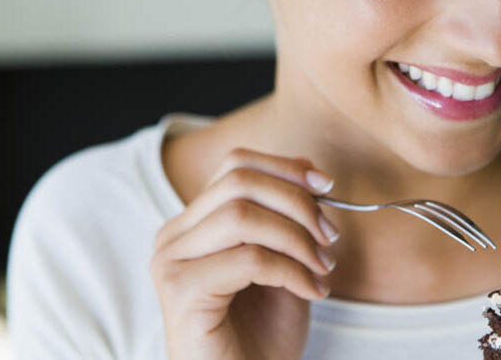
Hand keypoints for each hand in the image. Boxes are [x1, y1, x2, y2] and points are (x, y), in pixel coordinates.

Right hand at [150, 148, 339, 359]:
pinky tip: (311, 291)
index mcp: (192, 224)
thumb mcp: (283, 262)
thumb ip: (285, 217)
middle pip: (239, 182)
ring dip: (296, 238)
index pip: (235, 166)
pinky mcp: (181, 290)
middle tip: (329, 237)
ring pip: (241, 216)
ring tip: (321, 267)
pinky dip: (291, 270)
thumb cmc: (260, 335)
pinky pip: (248, 258)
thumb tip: (309, 168)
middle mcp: (173, 237)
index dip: (285, 168)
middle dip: (297, 203)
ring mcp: (171, 262)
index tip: (327, 184)